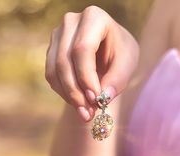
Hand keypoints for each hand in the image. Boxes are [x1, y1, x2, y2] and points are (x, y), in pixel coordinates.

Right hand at [45, 6, 138, 120]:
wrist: (110, 51)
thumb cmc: (121, 54)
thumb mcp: (127, 64)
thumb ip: (118, 79)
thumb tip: (103, 98)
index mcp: (94, 17)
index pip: (82, 49)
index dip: (86, 76)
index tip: (96, 99)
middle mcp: (71, 22)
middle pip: (65, 60)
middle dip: (76, 90)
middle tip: (88, 113)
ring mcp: (57, 35)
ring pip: (55, 70)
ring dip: (69, 95)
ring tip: (86, 113)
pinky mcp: (51, 50)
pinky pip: (51, 76)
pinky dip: (64, 93)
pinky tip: (79, 103)